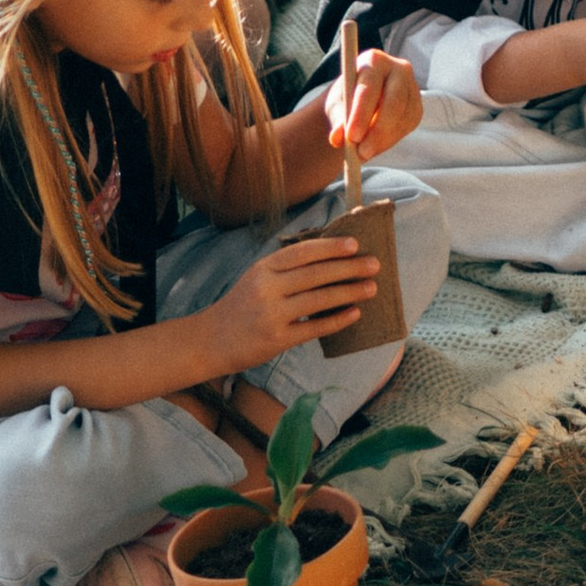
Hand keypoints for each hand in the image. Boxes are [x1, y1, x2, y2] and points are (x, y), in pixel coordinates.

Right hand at [197, 231, 383, 373]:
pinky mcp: (277, 339)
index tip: (355, 244)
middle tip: (375, 264)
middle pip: (315, 274)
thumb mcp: (256, 279)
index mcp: (263, 268)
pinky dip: (337, 320)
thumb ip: (285, 269)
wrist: (211, 341)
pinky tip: (355, 314)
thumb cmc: (241, 307)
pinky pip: (314, 328)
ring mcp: (271, 314)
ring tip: (371, 288)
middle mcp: (266, 288)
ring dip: (349, 292)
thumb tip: (329, 259)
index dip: (330, 247)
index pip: (302, 252)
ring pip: (318, 299)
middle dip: (349, 268)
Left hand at [324, 45, 420, 163]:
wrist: (360, 101)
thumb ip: (338, 121)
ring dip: (381, 141)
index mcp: (374, 61)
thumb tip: (337, 138)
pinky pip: (406, 128)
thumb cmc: (346, 99)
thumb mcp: (337, 107)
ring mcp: (412, 88)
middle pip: (393, 102)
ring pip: (401, 119)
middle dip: (377, 131)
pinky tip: (374, 146)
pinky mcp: (417, 108)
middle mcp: (398, 69)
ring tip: (362, 153)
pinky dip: (389, 141)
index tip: (351, 136)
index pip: (370, 88)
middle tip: (361, 153)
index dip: (361, 114)